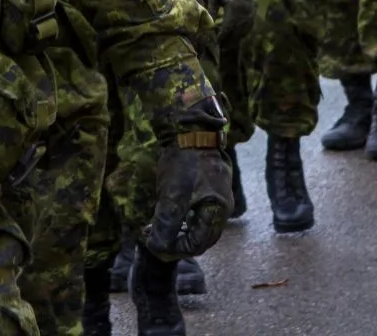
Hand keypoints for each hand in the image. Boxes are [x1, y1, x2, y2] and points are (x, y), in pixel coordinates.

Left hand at [144, 96, 232, 259]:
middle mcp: (222, 208)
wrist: (193, 128)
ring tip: (156, 224)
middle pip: (200, 237)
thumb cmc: (185, 163)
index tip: (154, 243)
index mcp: (217, 212)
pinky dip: (183, 216)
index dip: (175, 249)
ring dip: (178, 228)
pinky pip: (198, 210)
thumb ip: (166, 226)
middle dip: (176, 240)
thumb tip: (157, 249)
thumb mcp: (172, 197)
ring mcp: (218, 196)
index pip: (197, 245)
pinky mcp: (211, 186)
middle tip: (153, 236)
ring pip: (198, 224)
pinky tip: (168, 210)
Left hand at [212, 0, 255, 44]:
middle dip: (229, 41)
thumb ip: (212, 11)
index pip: (228, 28)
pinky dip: (243, 33)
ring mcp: (250, 14)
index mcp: (233, 9)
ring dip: (236, 39)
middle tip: (221, 47)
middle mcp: (243, 13)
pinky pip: (249, 27)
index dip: (222, 36)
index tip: (216, 41)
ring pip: (244, 31)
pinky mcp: (253, 13)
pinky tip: (237, 36)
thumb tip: (210, 24)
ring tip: (228, 44)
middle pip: (237, 32)